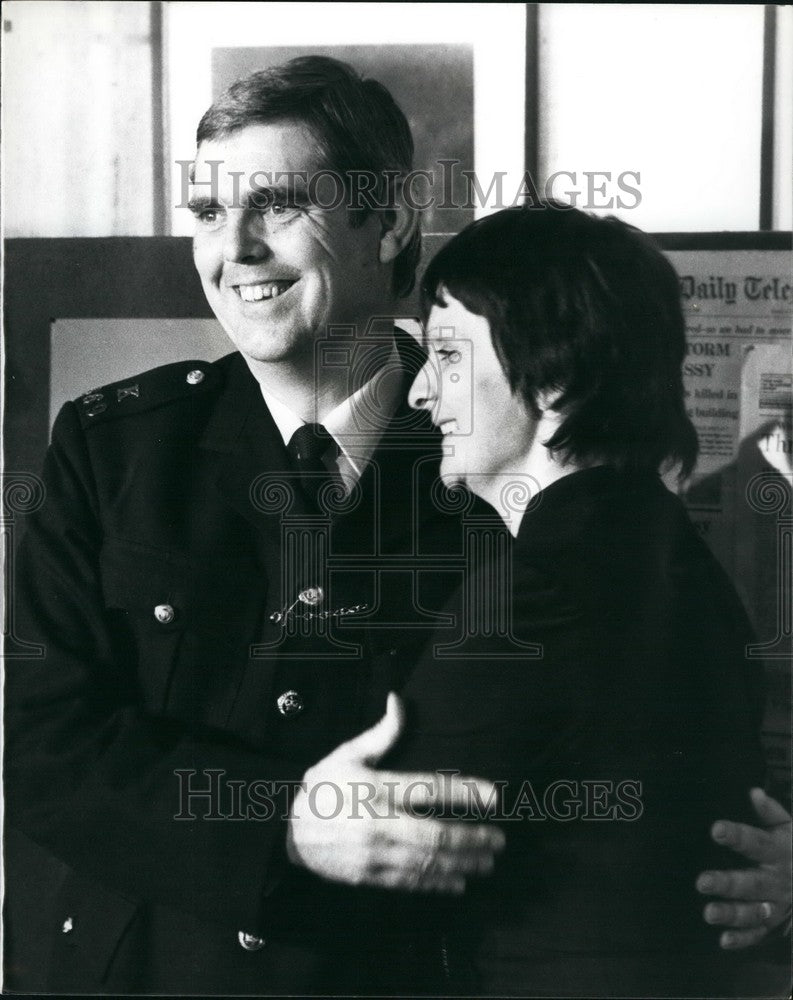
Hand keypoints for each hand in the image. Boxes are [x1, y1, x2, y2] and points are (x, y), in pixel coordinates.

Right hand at [286, 692, 504, 893]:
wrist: (287, 831)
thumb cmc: (322, 788)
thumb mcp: (347, 754)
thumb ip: (382, 733)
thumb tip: (399, 699)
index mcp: (377, 788)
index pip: (430, 788)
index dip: (465, 792)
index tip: (494, 797)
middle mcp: (378, 822)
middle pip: (435, 834)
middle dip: (472, 838)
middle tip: (498, 840)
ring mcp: (374, 853)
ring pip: (427, 862)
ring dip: (462, 863)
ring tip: (486, 862)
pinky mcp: (369, 876)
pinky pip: (410, 882)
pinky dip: (437, 883)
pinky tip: (458, 882)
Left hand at [696, 788, 791, 948]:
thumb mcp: (791, 829)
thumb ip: (772, 812)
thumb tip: (755, 792)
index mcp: (779, 853)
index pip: (756, 842)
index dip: (737, 835)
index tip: (716, 829)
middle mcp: (777, 881)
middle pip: (751, 882)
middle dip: (727, 883)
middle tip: (701, 881)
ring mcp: (777, 905)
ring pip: (753, 911)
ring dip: (731, 913)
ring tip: (708, 913)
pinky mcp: (776, 923)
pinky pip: (760, 934)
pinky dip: (743, 939)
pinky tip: (723, 940)